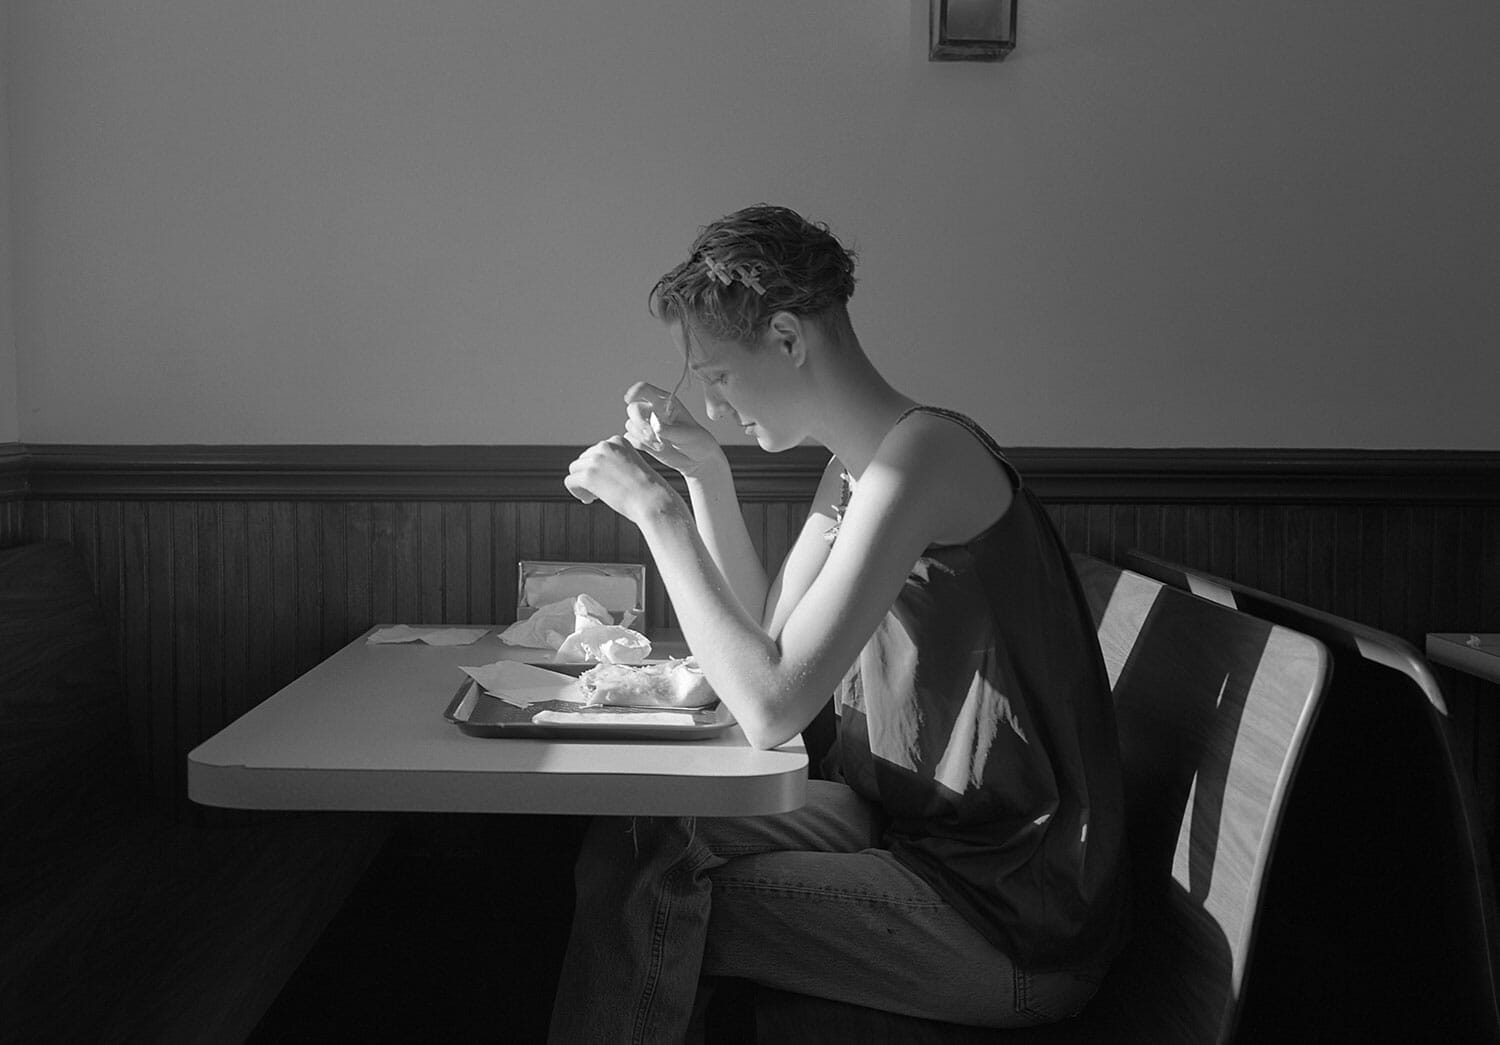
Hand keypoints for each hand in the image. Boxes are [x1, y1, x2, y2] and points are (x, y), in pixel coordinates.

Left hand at [564, 435, 680, 522]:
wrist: (653, 502)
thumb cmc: (648, 491)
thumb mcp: (632, 468)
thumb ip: (613, 463)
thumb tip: (589, 471)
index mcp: (618, 441)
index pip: (597, 451)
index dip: (599, 468)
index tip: (609, 482)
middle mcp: (606, 446)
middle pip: (584, 459)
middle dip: (590, 475)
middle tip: (601, 493)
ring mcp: (596, 460)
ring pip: (575, 469)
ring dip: (582, 483)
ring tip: (594, 497)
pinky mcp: (588, 475)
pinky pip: (570, 481)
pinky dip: (576, 492)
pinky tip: (588, 500)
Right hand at [621, 381, 725, 478]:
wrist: (696, 459)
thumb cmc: (696, 441)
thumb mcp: (688, 435)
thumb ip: (670, 430)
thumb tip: (655, 427)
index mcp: (665, 402)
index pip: (645, 389)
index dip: (635, 391)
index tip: (629, 399)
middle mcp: (652, 411)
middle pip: (633, 409)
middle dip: (640, 423)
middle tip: (652, 436)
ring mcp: (646, 425)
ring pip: (631, 425)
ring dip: (642, 437)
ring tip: (661, 446)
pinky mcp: (641, 439)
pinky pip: (630, 439)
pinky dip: (639, 444)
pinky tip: (655, 449)